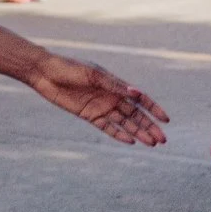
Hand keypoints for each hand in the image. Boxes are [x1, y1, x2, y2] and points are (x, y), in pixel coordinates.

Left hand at [25, 53, 167, 145]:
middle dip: (149, 126)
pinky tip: (130, 141)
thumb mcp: (93, 75)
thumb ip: (114, 85)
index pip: (139, 99)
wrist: (44, 72)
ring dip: (138, 132)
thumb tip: (137, 92)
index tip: (166, 120)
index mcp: (114, 84)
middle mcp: (110, 97)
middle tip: (162, 140)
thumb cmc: (69, 68)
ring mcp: (100, 107)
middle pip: (135, 114)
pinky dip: (118, 134)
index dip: (153, 109)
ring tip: (151, 143)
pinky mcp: (88, 115)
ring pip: (124, 123)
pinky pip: (107, 127)